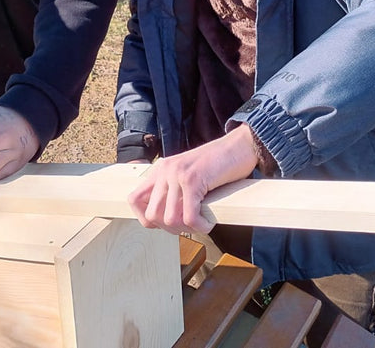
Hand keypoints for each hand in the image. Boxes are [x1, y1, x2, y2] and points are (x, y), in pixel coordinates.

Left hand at [127, 124, 258, 235]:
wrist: (240, 146)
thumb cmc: (219, 164)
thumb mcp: (188, 175)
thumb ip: (173, 191)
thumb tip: (164, 220)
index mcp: (160, 169)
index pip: (134, 199)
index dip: (147, 218)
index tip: (166, 222)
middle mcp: (165, 170)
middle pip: (151, 215)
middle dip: (170, 228)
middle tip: (188, 225)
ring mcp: (177, 174)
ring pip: (169, 219)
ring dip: (187, 229)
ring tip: (201, 223)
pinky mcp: (193, 180)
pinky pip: (189, 217)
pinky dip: (200, 226)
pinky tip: (209, 223)